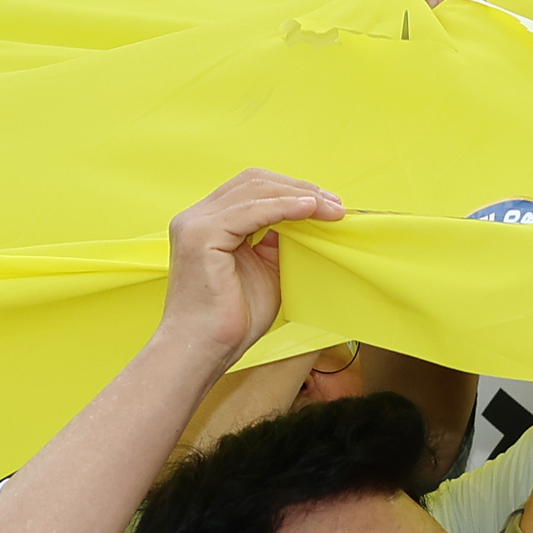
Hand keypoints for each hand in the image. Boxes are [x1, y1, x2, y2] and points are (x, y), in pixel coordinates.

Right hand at [155, 170, 341, 366]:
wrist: (204, 350)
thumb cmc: (232, 320)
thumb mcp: (266, 271)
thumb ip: (278, 242)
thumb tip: (306, 220)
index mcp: (208, 222)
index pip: (252, 189)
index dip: (292, 191)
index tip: (328, 205)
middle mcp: (196, 217)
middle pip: (254, 182)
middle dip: (300, 189)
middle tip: (336, 205)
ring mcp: (195, 223)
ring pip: (255, 191)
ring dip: (299, 196)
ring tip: (331, 208)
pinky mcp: (201, 235)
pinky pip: (251, 211)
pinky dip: (284, 207)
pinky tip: (310, 209)